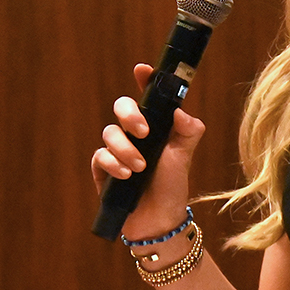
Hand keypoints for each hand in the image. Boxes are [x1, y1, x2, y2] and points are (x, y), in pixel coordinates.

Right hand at [90, 64, 206, 235]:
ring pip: (109, 132)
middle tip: (143, 131)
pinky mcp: (104, 169)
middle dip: (129, 114)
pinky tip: (127, 176)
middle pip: (121, 106)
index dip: (145, 79)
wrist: (159, 219)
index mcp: (155, 125)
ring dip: (125, 149)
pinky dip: (114, 163)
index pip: (148, 96)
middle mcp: (134, 134)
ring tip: (140, 167)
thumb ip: (189, 130)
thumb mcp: (185, 155)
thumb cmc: (172, 185)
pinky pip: (100, 156)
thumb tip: (180, 112)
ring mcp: (117, 150)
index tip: (142, 70)